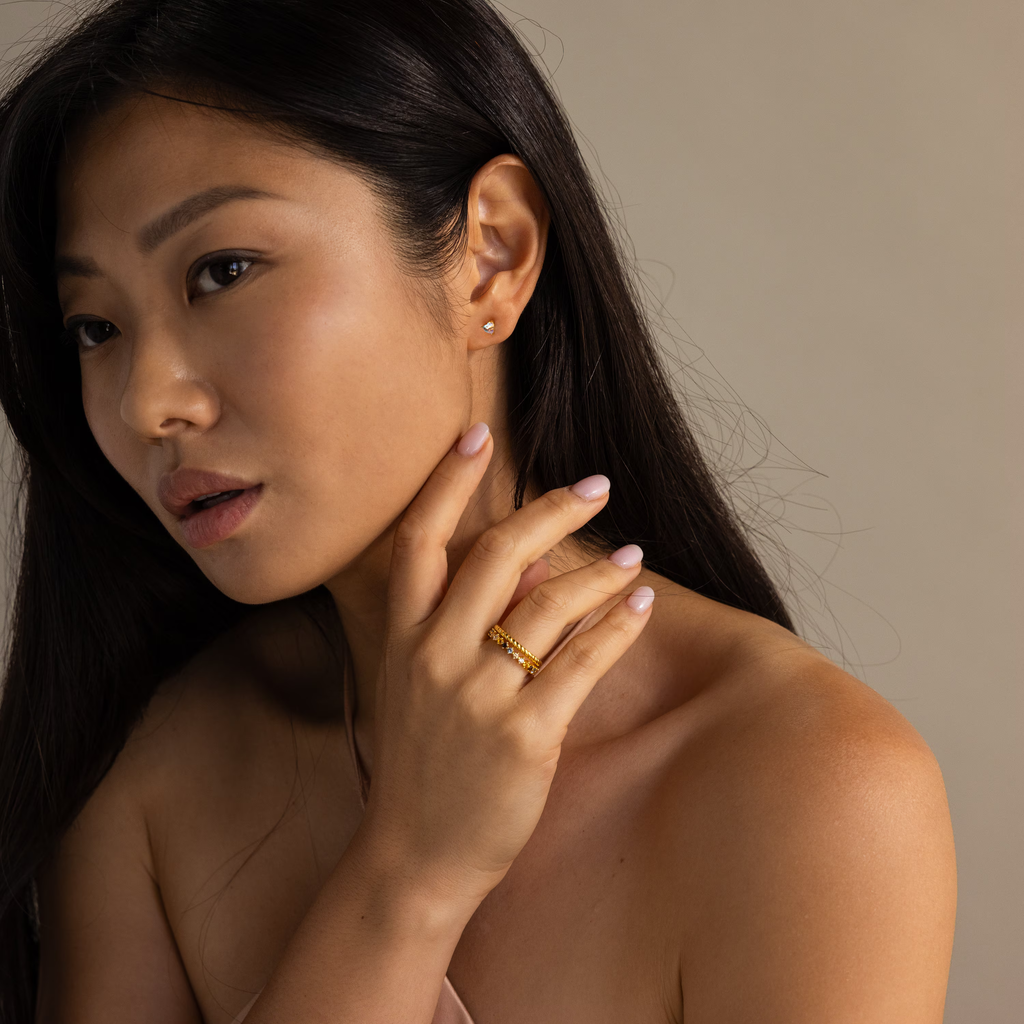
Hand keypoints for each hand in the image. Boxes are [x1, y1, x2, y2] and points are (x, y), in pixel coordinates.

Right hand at [359, 422, 654, 911]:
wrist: (413, 855)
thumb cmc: (423, 762)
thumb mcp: (421, 683)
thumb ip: (464, 618)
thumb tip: (534, 561)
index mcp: (402, 635)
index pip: (419, 538)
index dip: (446, 482)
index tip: (476, 435)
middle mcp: (434, 655)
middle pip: (499, 553)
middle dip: (554, 509)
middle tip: (596, 484)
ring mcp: (477, 695)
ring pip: (550, 602)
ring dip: (601, 570)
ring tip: (634, 556)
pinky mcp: (523, 735)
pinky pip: (581, 664)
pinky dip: (616, 629)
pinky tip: (641, 610)